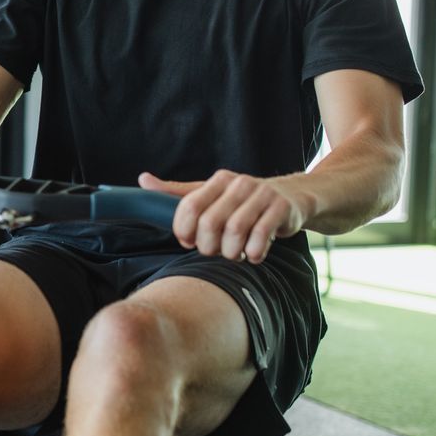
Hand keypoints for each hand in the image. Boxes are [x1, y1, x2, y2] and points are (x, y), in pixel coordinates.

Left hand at [136, 169, 314, 263]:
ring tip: (234, 254)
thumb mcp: (211, 194)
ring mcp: (262, 195)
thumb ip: (178, 193)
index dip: (184, 231)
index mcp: (218, 181)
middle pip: (210, 223)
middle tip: (214, 252)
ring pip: (235, 230)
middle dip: (207, 246)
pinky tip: (253, 255)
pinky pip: (261, 236)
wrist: (292, 197)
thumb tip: (143, 180)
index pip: (189, 207)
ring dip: (231, 251)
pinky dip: (253, 252)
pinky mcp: (281, 209)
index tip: (188, 242)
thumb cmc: (244, 201)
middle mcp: (239, 184)